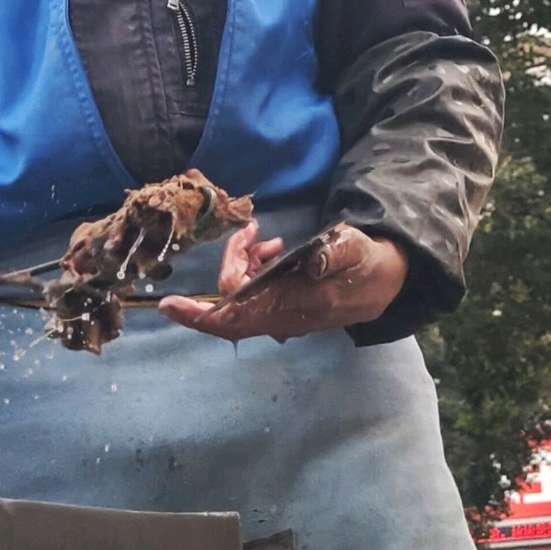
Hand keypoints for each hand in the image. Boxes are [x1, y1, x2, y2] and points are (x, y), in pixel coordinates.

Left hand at [158, 222, 407, 342]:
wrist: (380, 284)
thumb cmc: (365, 264)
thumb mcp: (356, 249)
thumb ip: (335, 253)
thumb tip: (312, 260)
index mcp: (294, 306)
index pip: (236, 317)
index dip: (200, 315)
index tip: (170, 305)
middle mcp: (279, 317)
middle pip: (230, 297)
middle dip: (232, 261)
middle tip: (251, 232)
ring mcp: (277, 315)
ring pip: (239, 292)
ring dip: (243, 262)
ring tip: (266, 240)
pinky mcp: (279, 307)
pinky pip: (250, 291)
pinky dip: (252, 267)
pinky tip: (272, 251)